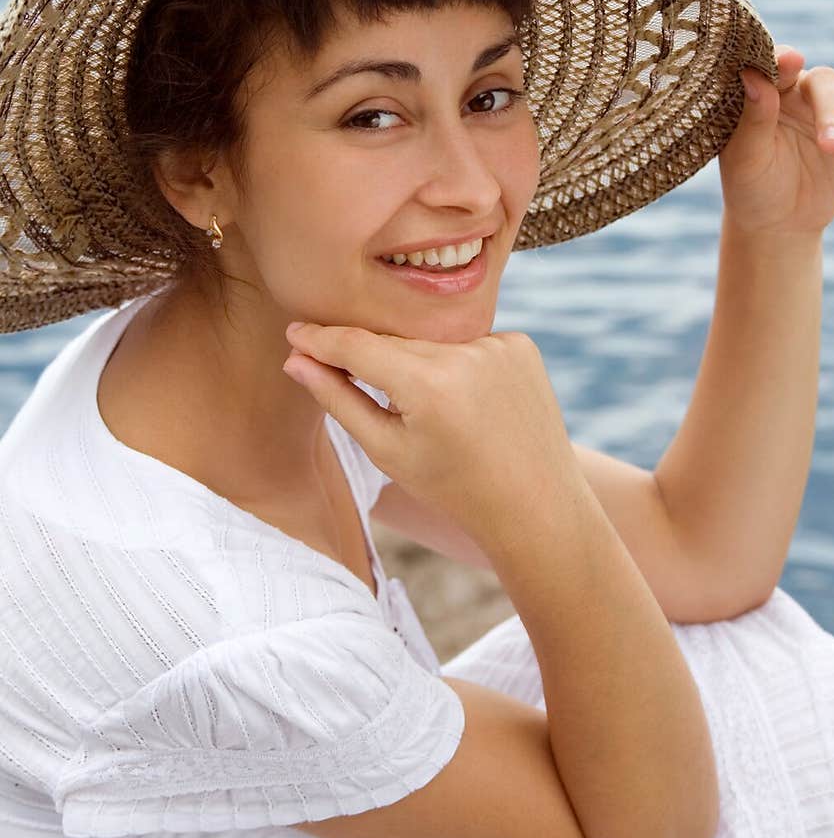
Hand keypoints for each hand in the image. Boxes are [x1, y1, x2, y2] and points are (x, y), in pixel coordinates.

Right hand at [281, 323, 584, 547]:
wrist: (535, 504)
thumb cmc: (454, 488)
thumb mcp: (388, 450)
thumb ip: (339, 400)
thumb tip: (295, 360)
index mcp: (427, 384)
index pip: (356, 345)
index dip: (320, 339)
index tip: (294, 332)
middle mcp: (465, 353)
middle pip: (394, 342)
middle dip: (374, 361)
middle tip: (379, 400)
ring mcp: (499, 345)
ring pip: (431, 342)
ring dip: (420, 366)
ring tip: (441, 417)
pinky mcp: (521, 345)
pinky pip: (469, 343)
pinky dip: (459, 364)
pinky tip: (474, 405)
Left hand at [718, 45, 833, 236]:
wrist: (780, 221)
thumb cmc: (752, 187)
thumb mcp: (746, 159)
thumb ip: (753, 118)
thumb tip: (753, 75)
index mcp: (754, 94)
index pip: (765, 64)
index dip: (777, 59)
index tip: (787, 61)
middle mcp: (786, 91)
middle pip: (803, 72)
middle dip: (815, 97)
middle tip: (818, 127)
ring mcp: (817, 103)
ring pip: (832, 83)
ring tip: (832, 148)